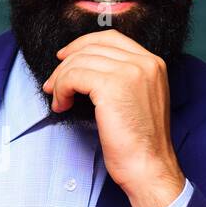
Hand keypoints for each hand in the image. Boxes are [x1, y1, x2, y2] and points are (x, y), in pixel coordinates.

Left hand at [43, 31, 184, 206]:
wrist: (148, 167)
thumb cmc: (139, 144)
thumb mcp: (136, 100)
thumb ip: (121, 79)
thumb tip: (83, 66)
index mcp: (153, 63)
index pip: (110, 38)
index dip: (82, 45)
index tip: (64, 58)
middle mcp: (145, 62)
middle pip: (92, 47)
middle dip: (66, 63)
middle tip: (52, 84)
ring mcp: (130, 72)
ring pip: (80, 61)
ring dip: (61, 80)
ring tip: (58, 100)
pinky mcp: (112, 86)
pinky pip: (74, 76)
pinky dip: (62, 89)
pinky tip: (62, 105)